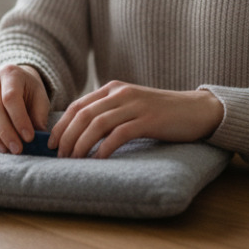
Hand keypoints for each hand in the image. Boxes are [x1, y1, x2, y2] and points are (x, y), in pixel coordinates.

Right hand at [0, 64, 50, 154]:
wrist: (13, 80)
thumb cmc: (28, 90)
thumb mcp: (39, 97)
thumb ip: (39, 115)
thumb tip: (39, 138)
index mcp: (10, 74)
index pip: (11, 97)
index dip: (19, 119)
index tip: (29, 138)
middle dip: (5, 132)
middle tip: (17, 149)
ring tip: (3, 150)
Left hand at [48, 82, 223, 158]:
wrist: (196, 110)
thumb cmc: (161, 113)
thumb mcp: (130, 106)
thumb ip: (109, 112)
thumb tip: (80, 132)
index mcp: (113, 88)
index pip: (77, 105)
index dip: (62, 125)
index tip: (52, 144)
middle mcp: (120, 93)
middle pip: (83, 114)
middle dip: (67, 136)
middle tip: (59, 156)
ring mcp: (134, 105)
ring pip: (97, 123)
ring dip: (81, 144)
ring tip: (74, 160)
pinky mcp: (148, 120)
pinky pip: (119, 134)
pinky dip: (104, 148)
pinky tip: (97, 160)